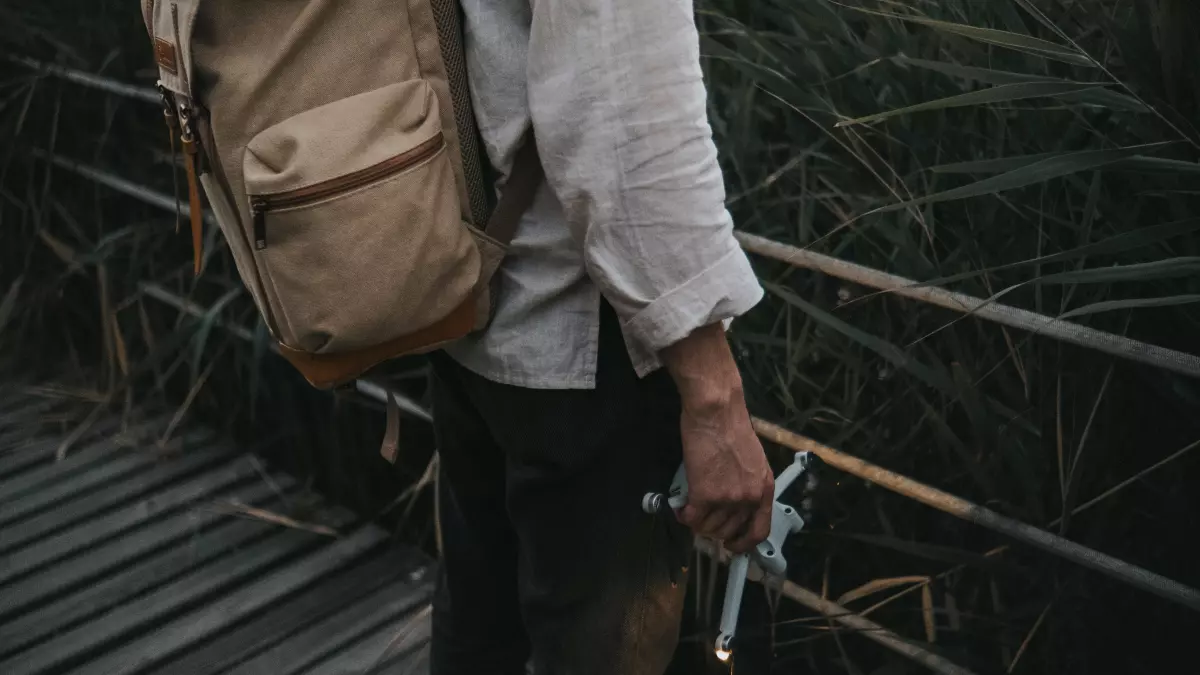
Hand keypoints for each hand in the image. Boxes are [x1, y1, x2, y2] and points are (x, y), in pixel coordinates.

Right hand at [661, 323, 773, 552]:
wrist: (716, 412)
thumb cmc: (731, 427)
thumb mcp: (751, 460)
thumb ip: (746, 484)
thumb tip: (731, 501)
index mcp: (764, 489)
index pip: (760, 530)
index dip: (744, 543)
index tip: (732, 545)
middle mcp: (750, 498)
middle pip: (729, 531)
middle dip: (713, 529)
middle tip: (701, 519)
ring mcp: (728, 499)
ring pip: (709, 528)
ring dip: (697, 522)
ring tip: (689, 509)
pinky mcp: (705, 495)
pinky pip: (692, 518)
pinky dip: (683, 515)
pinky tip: (680, 507)